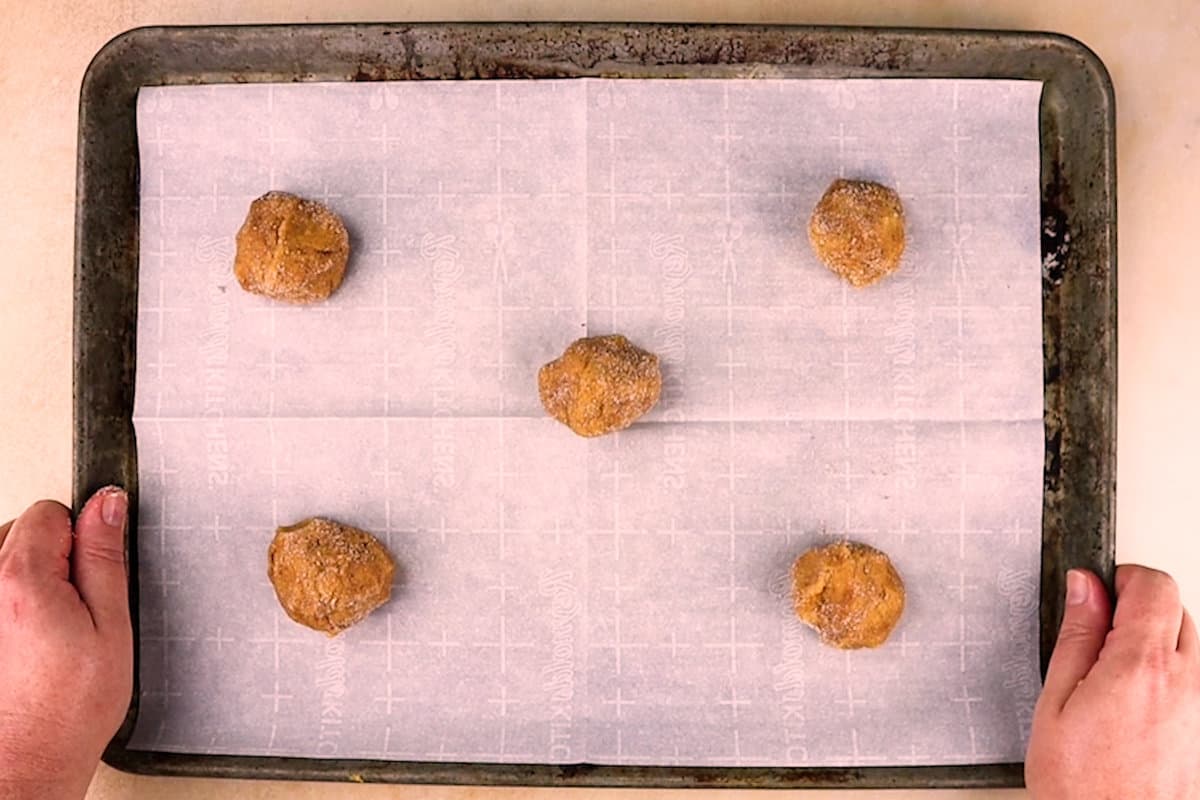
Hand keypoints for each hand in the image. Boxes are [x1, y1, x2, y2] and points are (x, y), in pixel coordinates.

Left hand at [0, 489, 132, 799]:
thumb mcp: (111, 625)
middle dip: (53, 559)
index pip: (51, 513)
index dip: (82, 537)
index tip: (91, 573)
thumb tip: (107, 506)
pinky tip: (24, 640)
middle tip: (75, 610)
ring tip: (47, 630)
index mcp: (21, 580)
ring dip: (28, 582)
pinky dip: (10, 605)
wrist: (27, 761)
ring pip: (4, 561)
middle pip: (22, 534)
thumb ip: (105, 557)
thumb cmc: (69, 708)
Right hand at [1027, 565, 1199, 798]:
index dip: (1121, 578)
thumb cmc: (1082, 785)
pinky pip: (1195, 679)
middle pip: (1176, 609)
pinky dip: (1170, 676)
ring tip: (1114, 676)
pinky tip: (1135, 704)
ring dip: (1157, 643)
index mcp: (1142, 665)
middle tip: (1098, 636)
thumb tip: (1084, 588)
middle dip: (1139, 609)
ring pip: (1190, 643)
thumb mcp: (1056, 703)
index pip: (1153, 585)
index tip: (1096, 593)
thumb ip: (1077, 636)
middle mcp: (1188, 681)